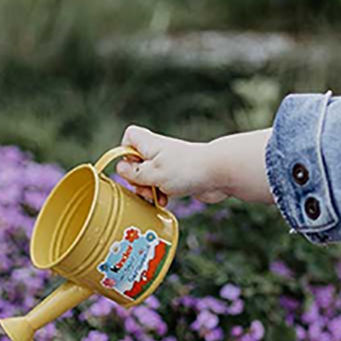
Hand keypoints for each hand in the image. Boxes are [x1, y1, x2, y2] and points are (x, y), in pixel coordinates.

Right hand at [115, 125, 229, 206]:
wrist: (220, 174)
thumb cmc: (187, 169)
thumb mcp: (153, 173)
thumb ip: (133, 173)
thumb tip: (120, 170)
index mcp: (150, 145)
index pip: (128, 137)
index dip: (124, 152)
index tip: (130, 168)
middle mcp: (158, 152)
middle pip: (135, 163)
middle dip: (136, 180)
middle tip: (145, 188)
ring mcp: (168, 165)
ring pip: (148, 177)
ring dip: (148, 190)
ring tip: (157, 197)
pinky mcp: (178, 178)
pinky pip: (161, 187)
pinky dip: (161, 195)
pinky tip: (166, 202)